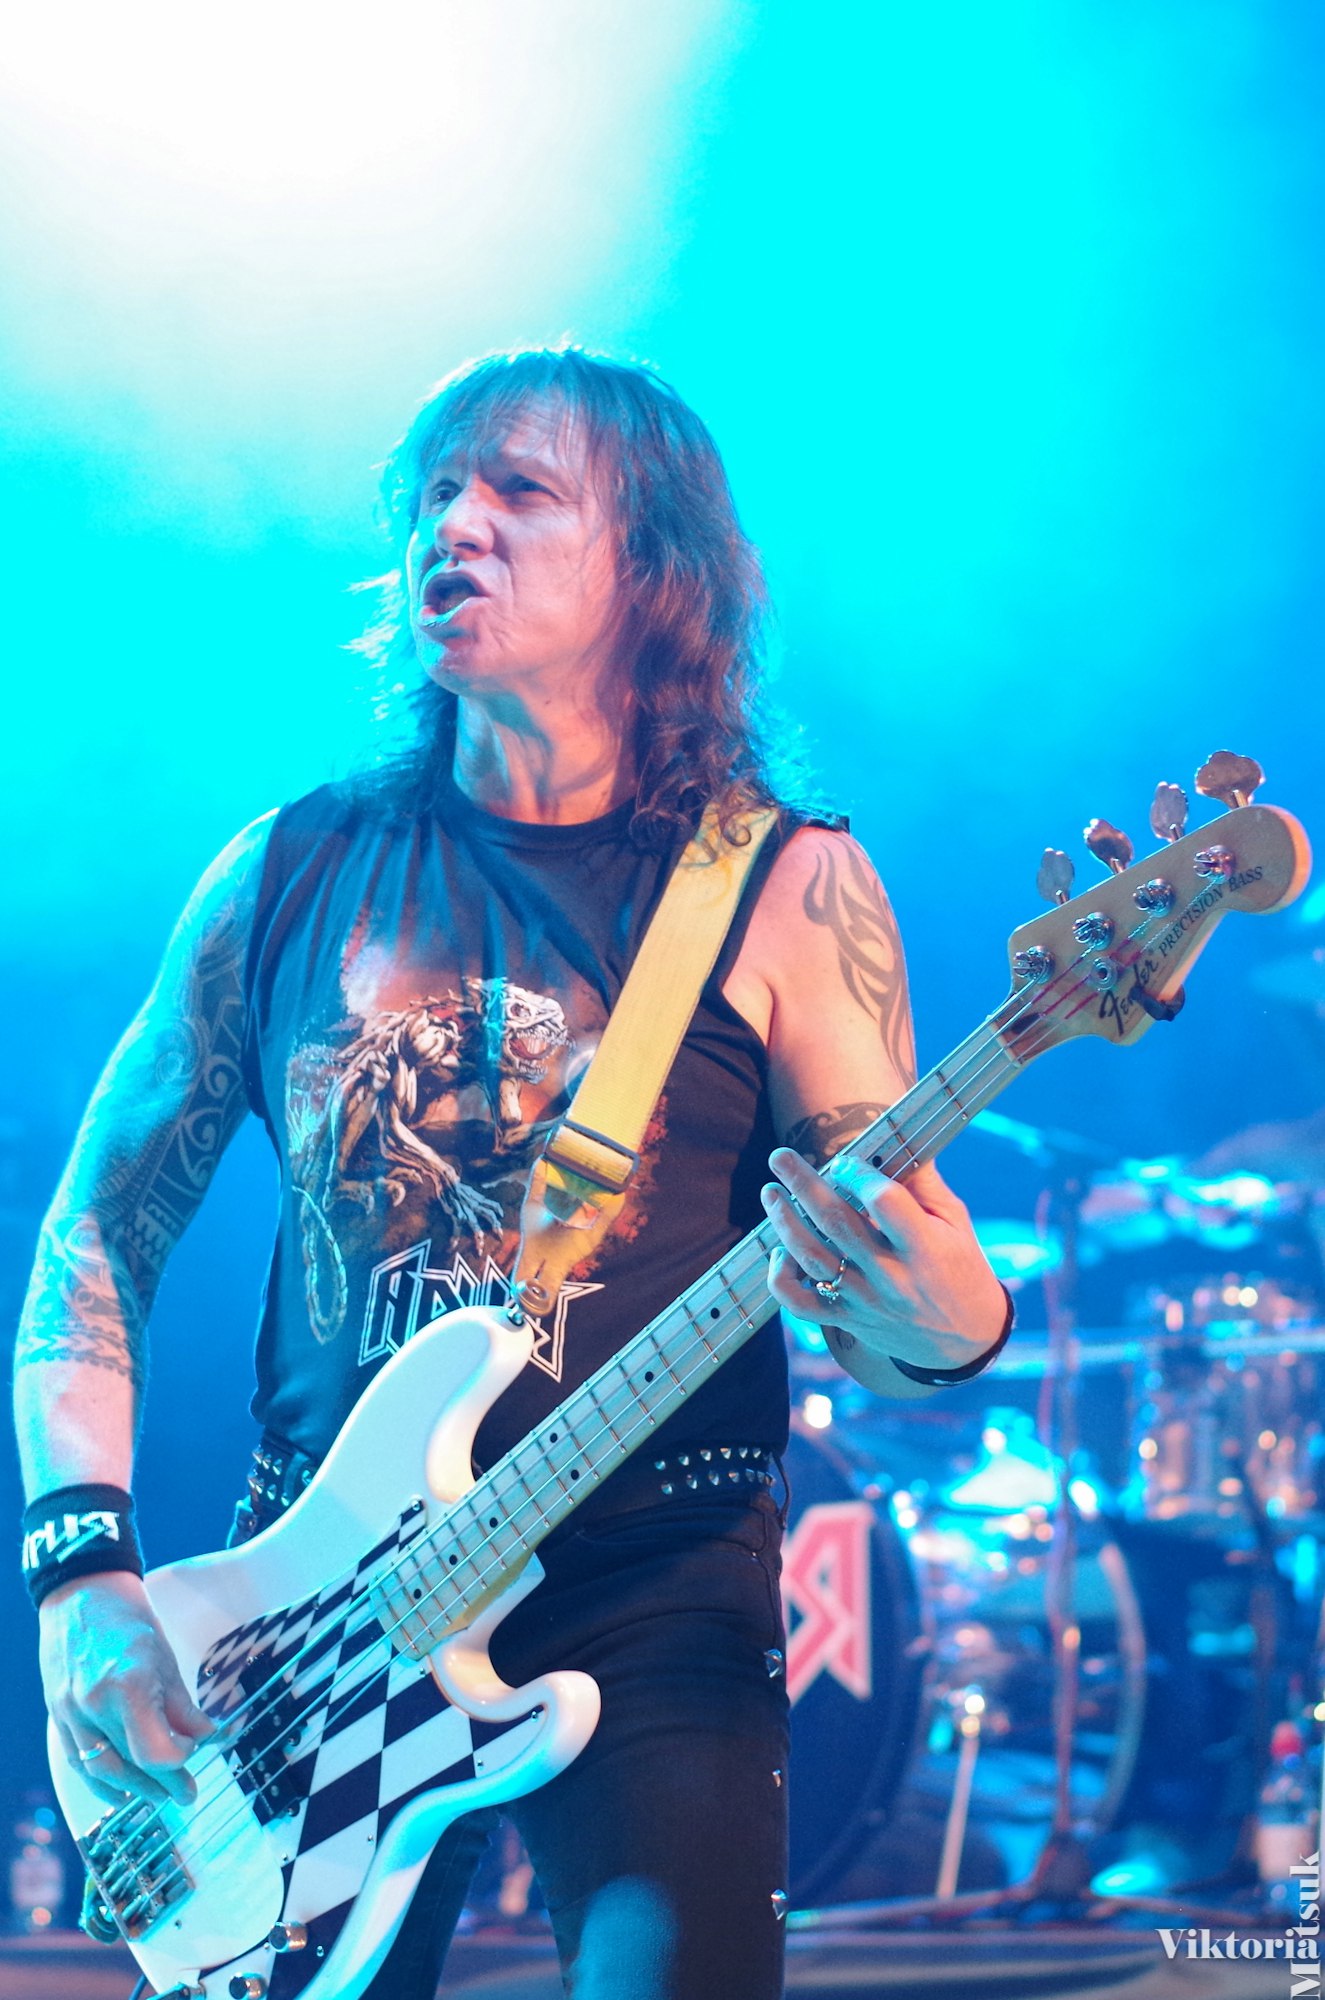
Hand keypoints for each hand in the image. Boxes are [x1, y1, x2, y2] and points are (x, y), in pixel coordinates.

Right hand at [38, 1572, 213, 1807]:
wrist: (83, 1595)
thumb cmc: (130, 1622)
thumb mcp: (166, 1660)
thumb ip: (184, 1707)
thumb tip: (209, 1739)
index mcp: (128, 1687)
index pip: (155, 1753)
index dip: (180, 1762)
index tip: (195, 1756)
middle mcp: (95, 1705)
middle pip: (130, 1767)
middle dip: (162, 1785)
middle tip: (186, 1793)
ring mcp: (71, 1713)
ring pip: (101, 1771)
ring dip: (133, 1788)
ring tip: (159, 1794)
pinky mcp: (58, 1715)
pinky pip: (78, 1761)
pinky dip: (101, 1779)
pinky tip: (121, 1787)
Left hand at [761, 1148, 1004, 1369]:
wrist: (965, 1339)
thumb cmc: (960, 1267)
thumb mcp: (955, 1222)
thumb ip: (923, 1182)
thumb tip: (891, 1141)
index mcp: (925, 1246)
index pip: (884, 1201)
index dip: (858, 1174)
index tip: (843, 1161)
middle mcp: (892, 1275)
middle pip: (837, 1223)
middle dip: (803, 1184)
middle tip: (779, 1157)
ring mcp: (866, 1300)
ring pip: (812, 1259)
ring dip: (784, 1222)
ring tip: (771, 1193)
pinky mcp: (848, 1320)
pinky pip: (801, 1304)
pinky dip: (782, 1277)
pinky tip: (781, 1251)